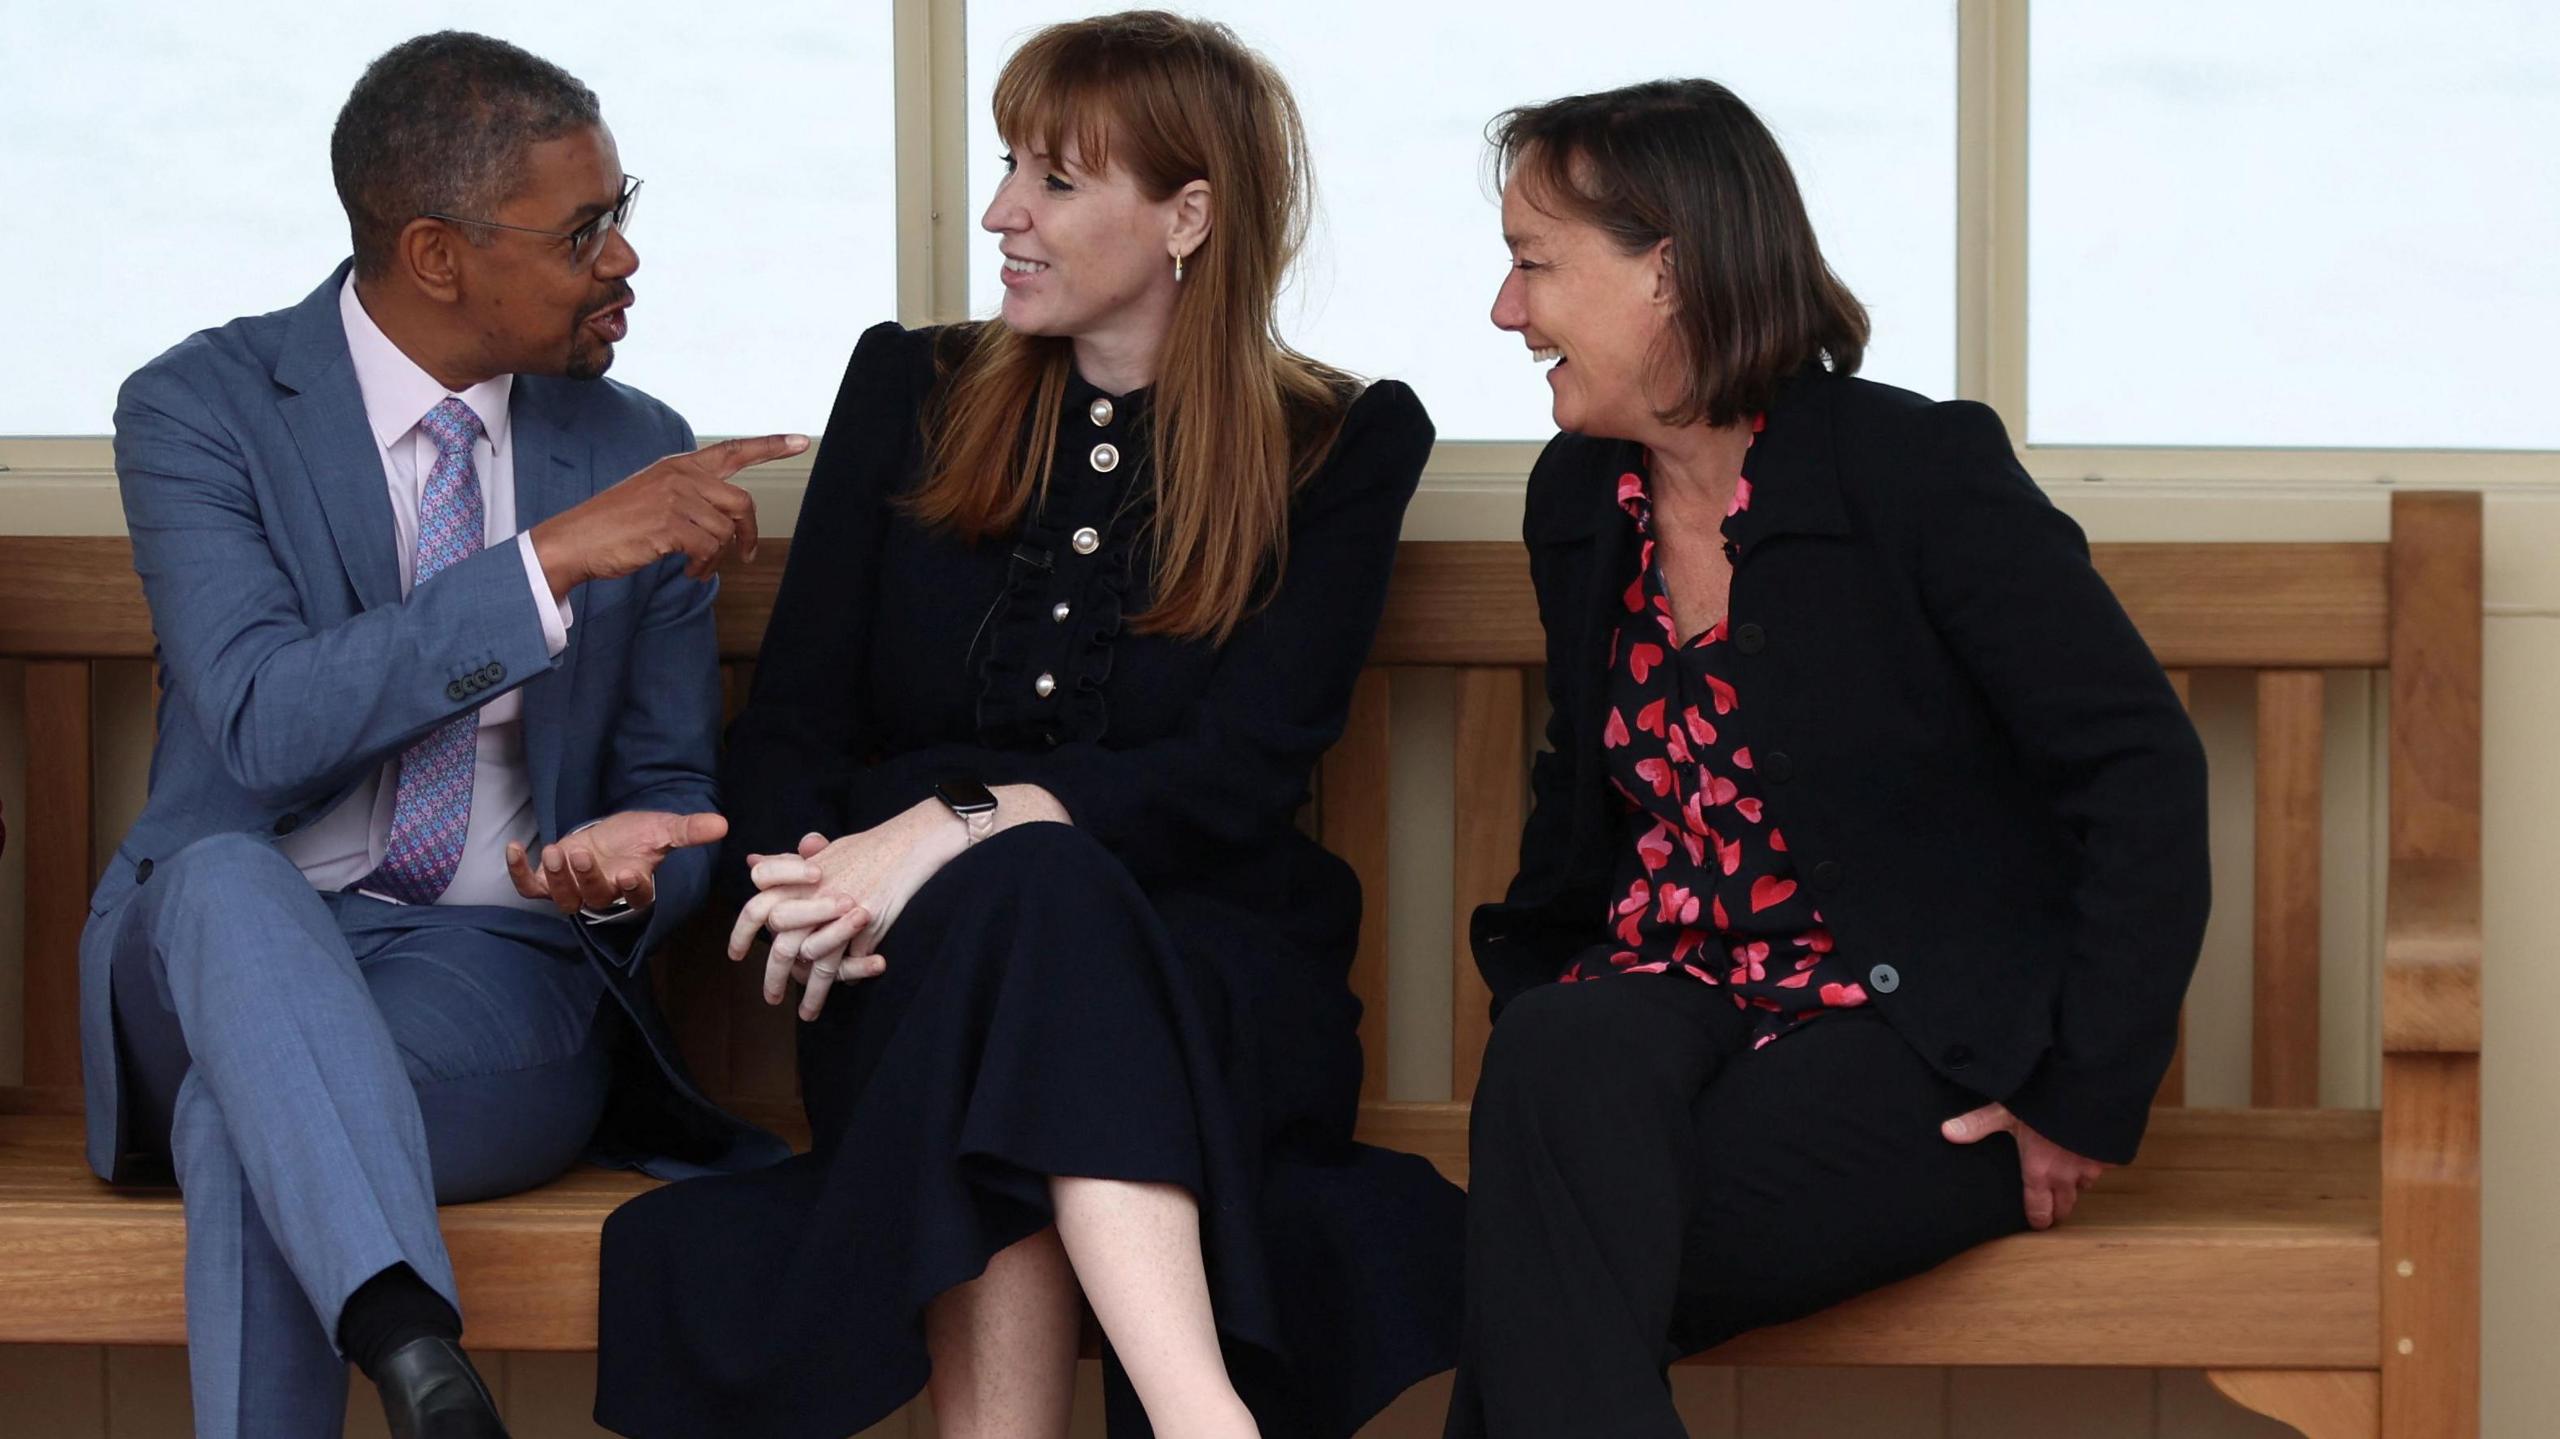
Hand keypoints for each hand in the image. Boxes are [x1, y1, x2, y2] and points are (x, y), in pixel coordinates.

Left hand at [506, 810, 729, 915]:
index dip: (631, 889)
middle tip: (581, 853)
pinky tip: (513, 848)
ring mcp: (575, 891)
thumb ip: (689, 830)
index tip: (630, 873)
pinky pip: (531, 889)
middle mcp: (604, 894)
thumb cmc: (637, 837)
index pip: (636, 895)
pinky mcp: (550, 883)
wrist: (610, 839)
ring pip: (564, 899)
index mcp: (634, 885)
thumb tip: (722, 824)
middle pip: (594, 898)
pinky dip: (519, 873)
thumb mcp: (663, 829)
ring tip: (554, 851)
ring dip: (556, 878)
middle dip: (586, 877)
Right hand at [529, 433, 807, 597]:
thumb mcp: (655, 496)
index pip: (733, 450)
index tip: (802, 440)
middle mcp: (680, 475)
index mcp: (679, 465)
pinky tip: (688, 570)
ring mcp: (675, 497)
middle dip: (748, 533)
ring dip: (717, 558)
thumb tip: (729, 522)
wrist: (577, 539)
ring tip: (696, 566)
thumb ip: (692, 497)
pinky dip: (704, 566)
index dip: (770, 445)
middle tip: (744, 555)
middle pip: (742, 502)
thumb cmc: (617, 524)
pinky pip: (709, 549)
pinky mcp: (669, 524)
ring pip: (725, 531)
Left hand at [728, 803, 966, 1019]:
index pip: (756, 910)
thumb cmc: (863, 849)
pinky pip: (850, 964)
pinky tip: (844, 987)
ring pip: (817, 965)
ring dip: (812, 994)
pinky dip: (847, 977)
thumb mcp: (819, 852)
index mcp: (794, 882)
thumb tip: (751, 861)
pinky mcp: (864, 931)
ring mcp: (838, 918)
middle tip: (772, 998)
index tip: (736, 956)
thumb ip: (785, 863)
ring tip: (807, 1013)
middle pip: (783, 948)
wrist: (903, 847)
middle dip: (774, 979)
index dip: (742, 934)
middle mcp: (812, 901)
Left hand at [1941, 1102, 2108, 1230]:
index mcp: (2039, 1171)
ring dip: (2076, 1184)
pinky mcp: (2109, 1153)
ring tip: (2067, 1181)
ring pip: (2085, 1185)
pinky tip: (2087, 1153)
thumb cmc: (2045, 1101)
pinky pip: (2102, 1165)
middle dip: (2059, 1209)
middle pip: (2065, 1204)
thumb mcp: (2005, 1110)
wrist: (2087, 1089)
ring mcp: (2092, 1166)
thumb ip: (1978, 1124)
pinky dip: (2094, 1162)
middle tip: (2053, 1212)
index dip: (2038, 1219)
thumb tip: (1947, 1132)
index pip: (2039, 1208)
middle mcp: (2067, 1175)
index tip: (2038, 1224)